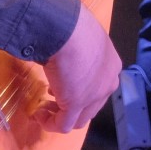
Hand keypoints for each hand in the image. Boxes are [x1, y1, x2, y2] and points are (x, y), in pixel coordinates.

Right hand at [37, 2, 120, 132]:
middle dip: (71, 103)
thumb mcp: (80, 35)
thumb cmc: (71, 24)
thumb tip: (62, 44)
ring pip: (79, 118)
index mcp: (111, 64)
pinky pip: (63, 124)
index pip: (99, 86)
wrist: (66, 28)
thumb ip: (77, 47)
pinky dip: (50, 123)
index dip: (80, 88)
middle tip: (52, 95)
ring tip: (44, 106)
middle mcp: (108, 82)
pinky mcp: (77, 104)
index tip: (62, 82)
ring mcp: (94, 96)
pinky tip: (39, 115)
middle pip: (91, 105)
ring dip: (60, 115)